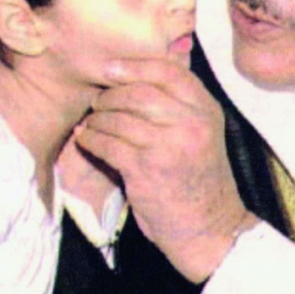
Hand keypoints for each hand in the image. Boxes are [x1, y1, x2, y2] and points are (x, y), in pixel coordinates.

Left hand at [75, 58, 258, 282]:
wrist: (207, 227)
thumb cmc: (197, 178)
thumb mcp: (201, 134)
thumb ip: (177, 107)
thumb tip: (129, 79)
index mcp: (206, 110)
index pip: (169, 72)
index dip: (135, 66)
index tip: (111, 69)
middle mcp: (191, 123)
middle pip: (140, 92)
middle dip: (111, 95)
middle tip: (97, 102)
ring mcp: (168, 146)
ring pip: (120, 118)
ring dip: (98, 119)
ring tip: (91, 122)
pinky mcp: (145, 170)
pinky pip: (108, 145)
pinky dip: (92, 140)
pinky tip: (86, 139)